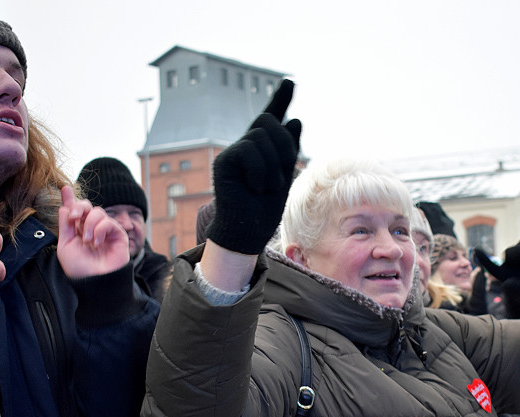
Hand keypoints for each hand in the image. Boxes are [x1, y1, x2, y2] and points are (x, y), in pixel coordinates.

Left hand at [57, 185, 129, 277]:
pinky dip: (100, 229)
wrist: (95, 281)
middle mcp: (91, 229)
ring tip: (88, 241)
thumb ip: (65, 226)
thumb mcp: (65, 246)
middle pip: (87, 206)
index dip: (70, 199)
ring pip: (98, 212)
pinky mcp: (118, 235)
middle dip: (79, 207)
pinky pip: (108, 222)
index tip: (65, 189)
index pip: (74, 211)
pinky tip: (98, 242)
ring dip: (89, 225)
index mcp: (77, 231)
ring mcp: (105, 231)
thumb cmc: (80, 268)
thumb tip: (64, 207)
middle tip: (74, 218)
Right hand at [207, 79, 301, 254]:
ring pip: (261, 137)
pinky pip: (249, 151)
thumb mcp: (285, 175)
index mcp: (263, 149)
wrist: (248, 232)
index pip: (272, 119)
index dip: (281, 99)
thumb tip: (296, 120)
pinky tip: (254, 188)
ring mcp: (233, 153)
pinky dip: (259, 171)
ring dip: (273, 166)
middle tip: (282, 173)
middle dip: (284, 144)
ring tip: (267, 188)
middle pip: (269, 121)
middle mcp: (246, 146)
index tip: (290, 81)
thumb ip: (289, 149)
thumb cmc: (265, 209)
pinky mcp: (223, 162)